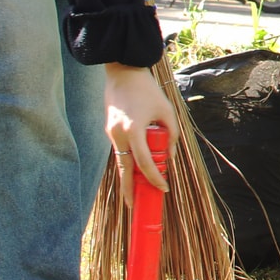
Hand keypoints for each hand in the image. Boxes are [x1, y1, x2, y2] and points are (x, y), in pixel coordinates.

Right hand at [105, 63, 173, 197]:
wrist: (123, 72)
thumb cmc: (147, 90)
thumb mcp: (166, 111)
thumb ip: (170, 135)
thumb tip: (168, 158)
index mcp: (133, 130)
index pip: (144, 162)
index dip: (154, 178)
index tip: (162, 189)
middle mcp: (118, 134)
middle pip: (124, 169)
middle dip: (128, 190)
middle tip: (133, 207)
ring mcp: (110, 133)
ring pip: (120, 160)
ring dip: (127, 176)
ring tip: (133, 193)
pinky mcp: (109, 130)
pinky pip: (119, 150)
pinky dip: (126, 160)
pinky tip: (132, 169)